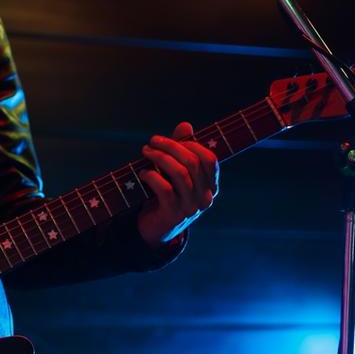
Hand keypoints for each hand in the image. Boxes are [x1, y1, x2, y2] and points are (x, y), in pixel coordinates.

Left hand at [137, 121, 219, 246]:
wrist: (155, 229)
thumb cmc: (166, 195)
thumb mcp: (174, 171)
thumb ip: (181, 149)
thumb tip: (186, 125)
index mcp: (211, 185)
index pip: (209, 158)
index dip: (189, 144)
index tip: (167, 140)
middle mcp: (206, 197)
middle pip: (192, 162)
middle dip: (170, 147)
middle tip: (151, 142)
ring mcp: (191, 207)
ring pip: (179, 173)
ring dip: (159, 158)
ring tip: (145, 153)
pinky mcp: (174, 214)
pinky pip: (165, 188)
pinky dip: (151, 176)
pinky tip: (143, 173)